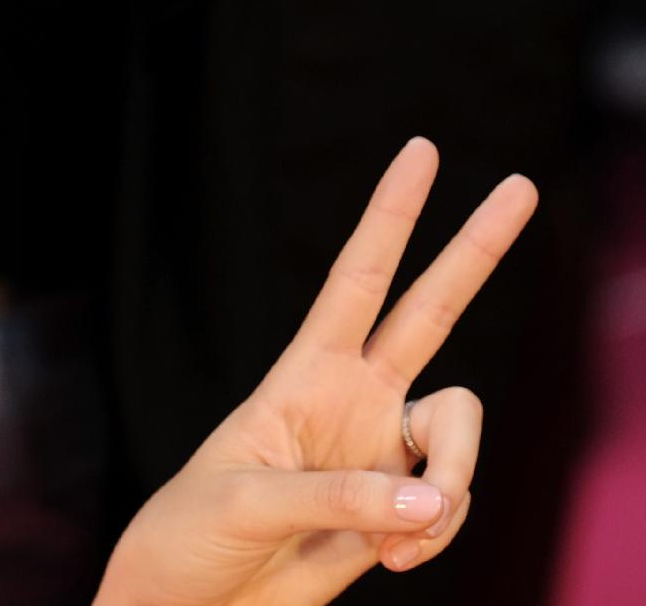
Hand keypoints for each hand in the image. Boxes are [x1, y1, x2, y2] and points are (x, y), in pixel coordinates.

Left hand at [96, 138, 537, 605]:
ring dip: (452, 481)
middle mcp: (352, 399)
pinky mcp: (400, 510)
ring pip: (461, 431)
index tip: (421, 151)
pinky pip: (453, 502)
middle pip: (431, 309)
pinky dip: (440, 531)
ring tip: (400, 540)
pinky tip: (397, 559)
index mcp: (302, 374)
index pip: (356, 278)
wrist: (190, 602)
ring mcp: (382, 452)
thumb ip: (341, 496)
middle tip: (521, 184)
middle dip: (475, 249)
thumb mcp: (246, 502)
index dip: (389, 215)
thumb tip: (433, 498)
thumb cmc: (193, 534)